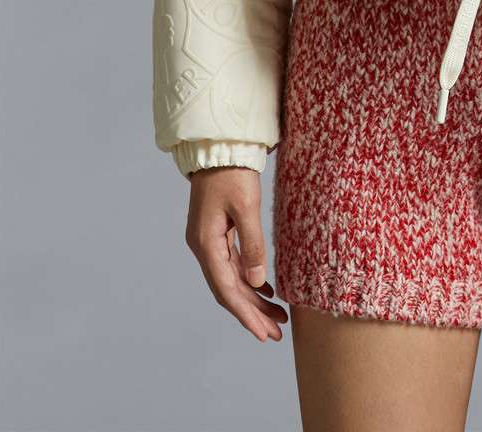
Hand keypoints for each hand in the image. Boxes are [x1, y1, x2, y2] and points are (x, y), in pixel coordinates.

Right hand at [185, 167, 288, 341]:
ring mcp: (210, 241)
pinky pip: (233, 265)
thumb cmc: (232, 173)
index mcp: (206, 244)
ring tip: (277, 317)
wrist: (219, 147)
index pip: (226, 290)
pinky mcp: (218, 233)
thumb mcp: (245, 206)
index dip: (245, 314)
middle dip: (252, 314)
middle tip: (276, 334)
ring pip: (232, 279)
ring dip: (253, 299)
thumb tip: (256, 281)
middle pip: (229, 290)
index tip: (263, 334)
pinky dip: (249, 280)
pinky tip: (265, 289)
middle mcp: (204, 247)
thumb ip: (252, 244)